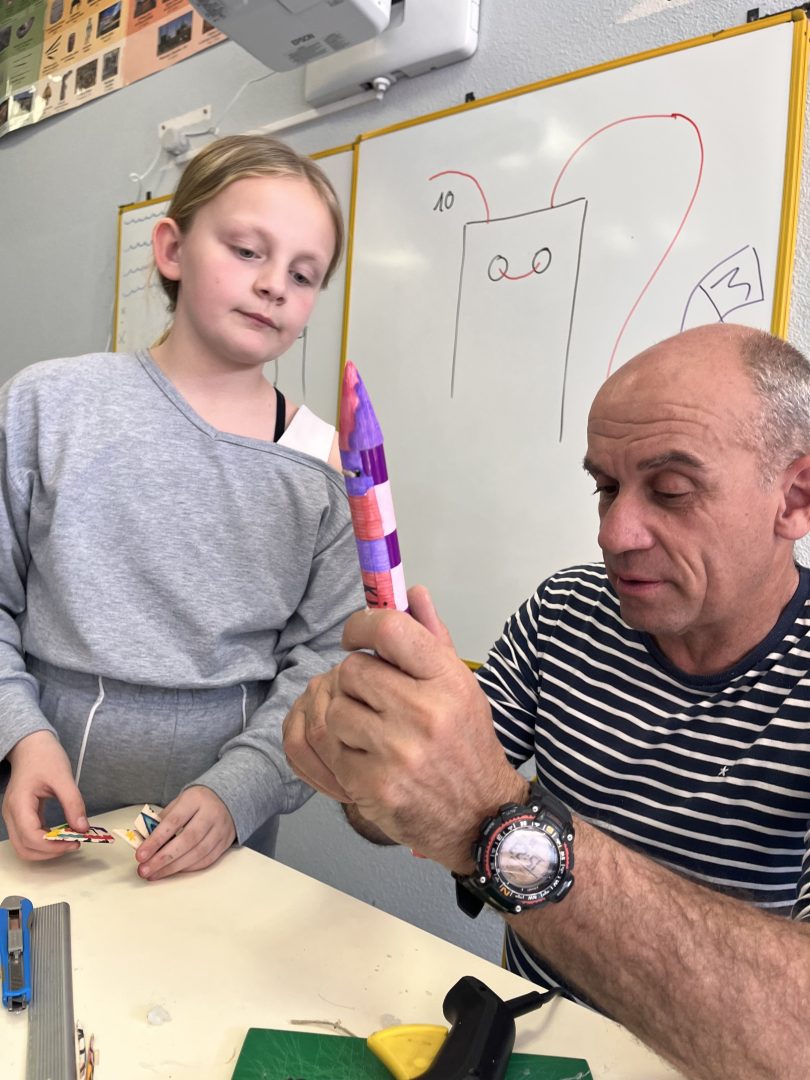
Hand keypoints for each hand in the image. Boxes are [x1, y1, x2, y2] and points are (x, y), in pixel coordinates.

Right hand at [3, 731, 88, 860]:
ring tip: (69, 840)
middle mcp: (12, 814)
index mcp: (19, 804)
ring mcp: (14, 816)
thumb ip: (73, 803)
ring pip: (24, 846)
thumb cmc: (45, 757)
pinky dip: (44, 842)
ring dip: (46, 850)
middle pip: (24, 848)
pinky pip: (28, 837)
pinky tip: (61, 834)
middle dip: (49, 852)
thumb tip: (83, 828)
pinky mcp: (20, 816)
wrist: (31, 746)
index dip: (53, 846)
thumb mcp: (63, 777)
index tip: (75, 842)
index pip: (31, 837)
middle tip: (74, 844)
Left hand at [135, 786, 235, 880]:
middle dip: (163, 858)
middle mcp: (211, 813)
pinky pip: (206, 860)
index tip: (140, 855)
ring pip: (198, 853)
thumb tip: (143, 844)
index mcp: (195, 799)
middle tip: (145, 870)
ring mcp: (221, 829)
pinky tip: (173, 871)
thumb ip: (161, 821)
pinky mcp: (225, 842)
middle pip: (187, 840)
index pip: (173, 821)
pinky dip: (188, 868)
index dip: (156, 840)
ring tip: (154, 874)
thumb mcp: (178, 803)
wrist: (225, 798)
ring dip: (173, 867)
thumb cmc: (195, 803)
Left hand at [283, 586, 451, 800]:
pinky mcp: (372, 787)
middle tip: (366, 693)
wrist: (479, 818)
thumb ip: (432, 637)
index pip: (391, 630)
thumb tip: (412, 592)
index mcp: (448, 681)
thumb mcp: (461, 686)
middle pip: (352, 670)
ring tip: (365, 727)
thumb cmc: (466, 745)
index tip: (355, 637)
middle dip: (352, 679)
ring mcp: (396, 753)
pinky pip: (329, 750)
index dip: (361, 626)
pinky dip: (340, 750)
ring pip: (334, 709)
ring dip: (342, 715)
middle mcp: (424, 713)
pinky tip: (363, 755)